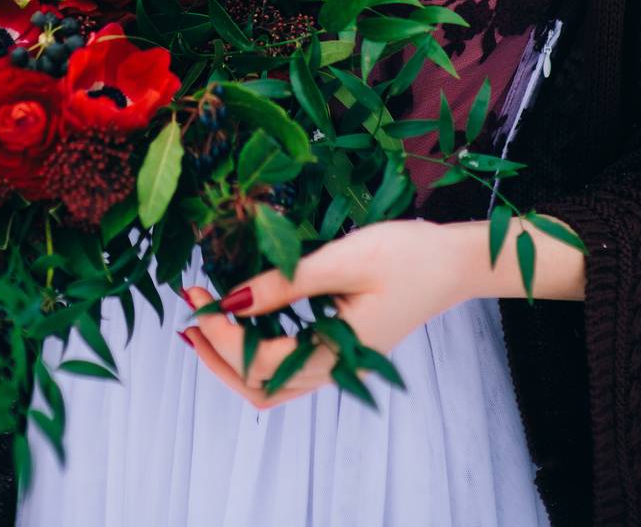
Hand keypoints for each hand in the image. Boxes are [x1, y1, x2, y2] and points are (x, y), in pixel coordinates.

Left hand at [179, 219, 469, 409]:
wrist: (452, 263)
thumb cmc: (405, 254)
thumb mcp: (342, 259)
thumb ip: (286, 283)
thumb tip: (230, 300)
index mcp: (337, 353)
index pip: (261, 362)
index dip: (221, 334)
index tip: (196, 297)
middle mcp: (334, 369)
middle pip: (258, 386)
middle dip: (217, 354)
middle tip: (188, 314)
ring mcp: (338, 363)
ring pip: (271, 384)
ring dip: (232, 360)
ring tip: (202, 323)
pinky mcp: (339, 348)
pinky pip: (288, 367)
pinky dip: (256, 353)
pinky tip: (242, 321)